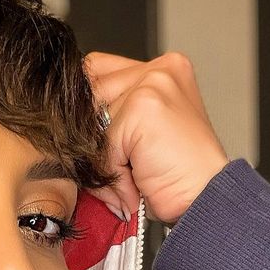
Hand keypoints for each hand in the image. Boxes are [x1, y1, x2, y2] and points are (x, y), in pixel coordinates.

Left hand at [83, 51, 228, 224]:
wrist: (206, 200)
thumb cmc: (175, 175)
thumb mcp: (139, 136)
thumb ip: (109, 117)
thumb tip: (63, 122)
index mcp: (163, 70)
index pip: (96, 70)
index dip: (88, 107)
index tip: (97, 137)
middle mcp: (160, 69)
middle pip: (89, 92)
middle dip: (93, 136)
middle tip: (121, 165)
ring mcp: (153, 83)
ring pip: (92, 120)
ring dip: (104, 157)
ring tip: (133, 174)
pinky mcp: (144, 106)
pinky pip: (104, 142)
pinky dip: (114, 170)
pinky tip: (139, 178)